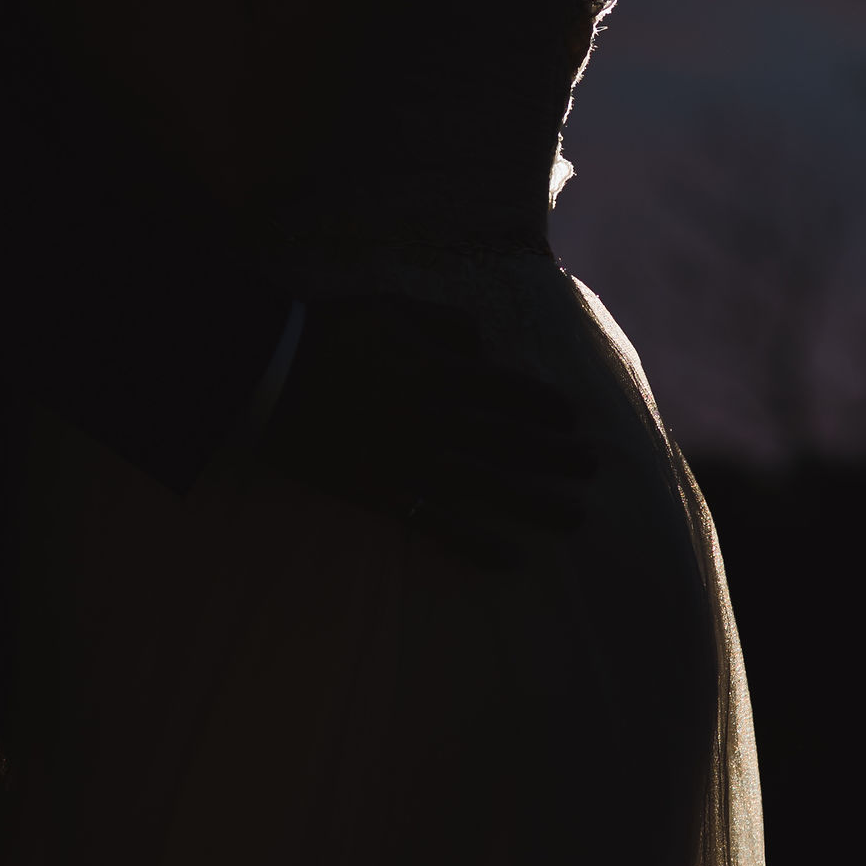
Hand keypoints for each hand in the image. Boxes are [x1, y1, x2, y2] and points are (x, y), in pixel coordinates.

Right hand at [255, 292, 594, 567]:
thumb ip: (445, 323)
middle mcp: (438, 420)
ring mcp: (414, 461)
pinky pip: (438, 525)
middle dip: (557, 456)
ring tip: (573, 516)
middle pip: (512, 441)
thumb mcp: (393, 307)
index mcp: (442, 372)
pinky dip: (475, 544)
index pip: (512, 393)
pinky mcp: (386, 493)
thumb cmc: (332, 333)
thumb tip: (485, 346)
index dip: (547, 407)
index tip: (572, 421)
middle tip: (594, 468)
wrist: (272, 375)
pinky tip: (510, 558)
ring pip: (489, 486)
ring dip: (536, 502)